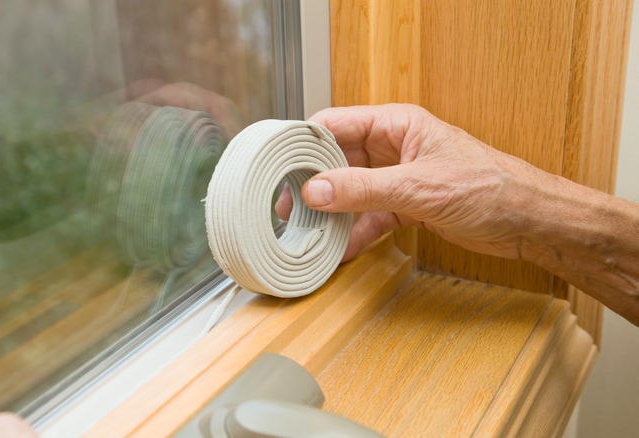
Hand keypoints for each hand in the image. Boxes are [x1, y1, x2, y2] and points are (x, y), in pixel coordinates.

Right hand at [275, 104, 554, 261]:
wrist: (527, 222)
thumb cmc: (491, 187)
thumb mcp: (419, 186)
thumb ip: (364, 189)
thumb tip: (317, 190)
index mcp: (396, 125)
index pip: (335, 125)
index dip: (306, 146)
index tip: (282, 169)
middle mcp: (393, 148)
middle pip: (337, 161)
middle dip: (313, 184)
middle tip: (287, 205)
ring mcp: (398, 178)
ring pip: (350, 192)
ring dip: (331, 212)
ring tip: (306, 229)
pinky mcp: (406, 206)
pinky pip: (369, 217)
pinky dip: (354, 233)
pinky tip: (339, 249)